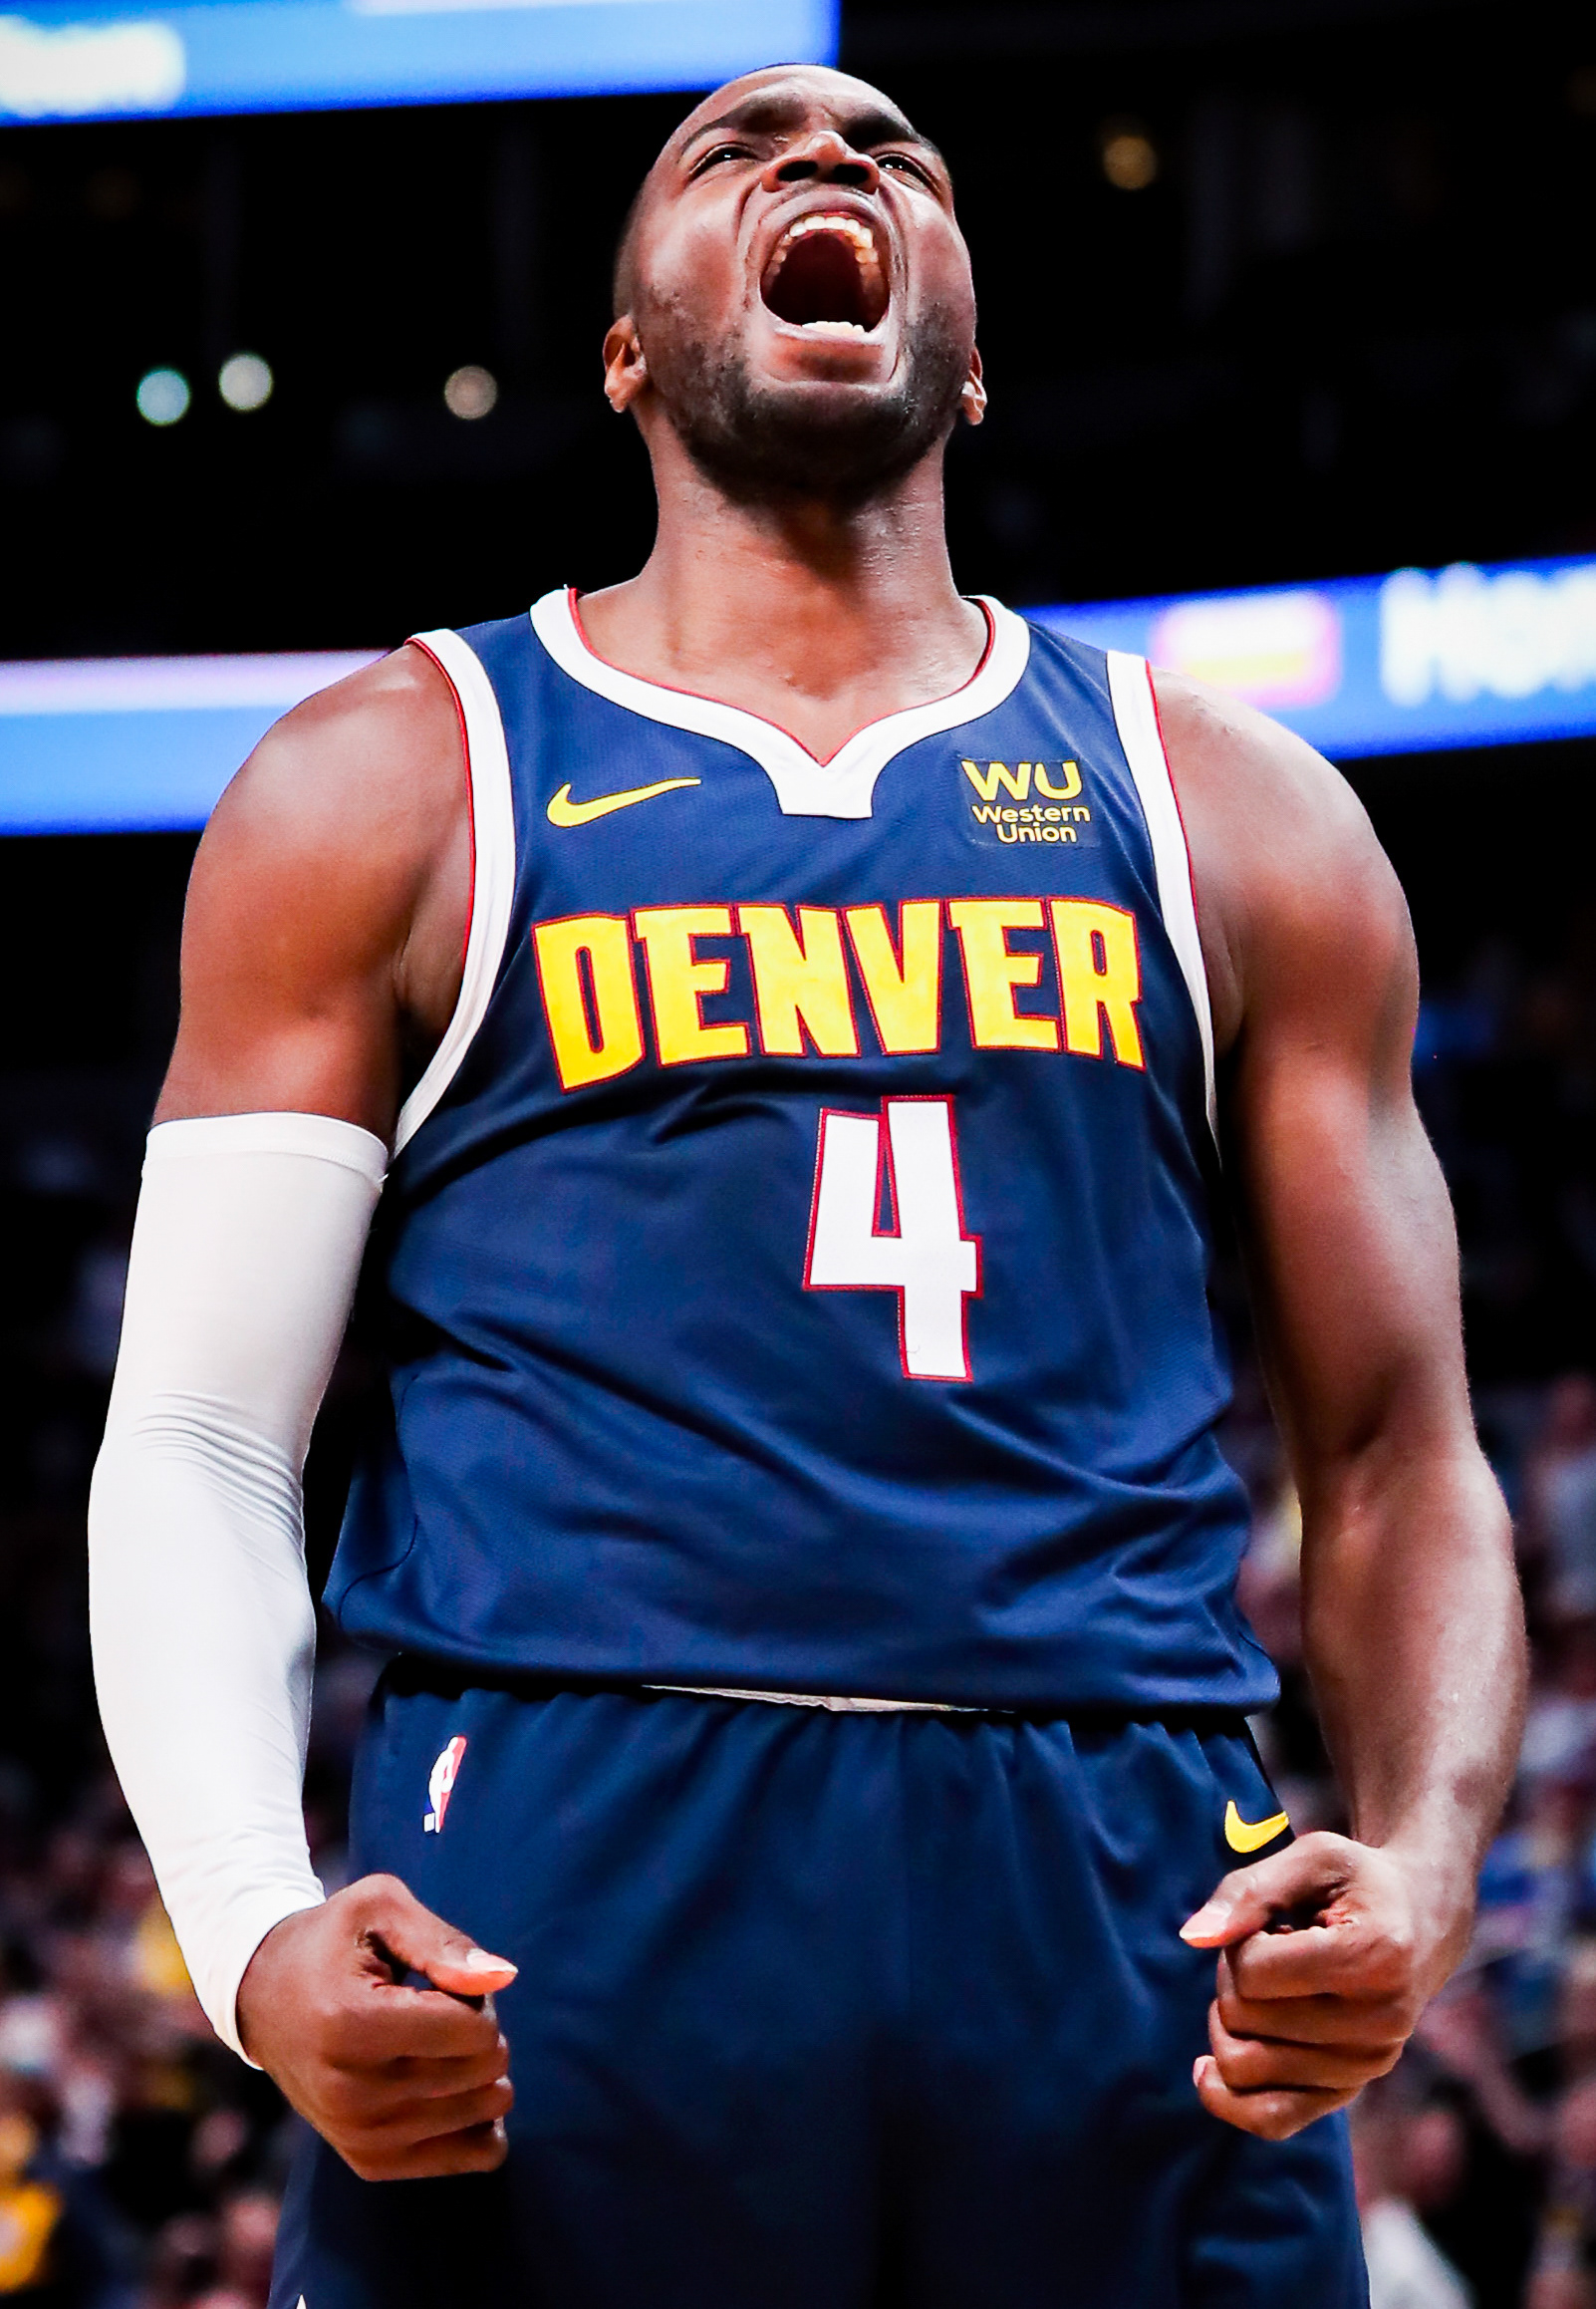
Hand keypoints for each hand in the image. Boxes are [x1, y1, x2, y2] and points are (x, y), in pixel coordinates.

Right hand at [237, 1874, 517, 2179]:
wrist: (263, 1998)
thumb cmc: (331, 1943)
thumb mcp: (379, 1909)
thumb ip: (443, 1942)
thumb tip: (504, 1978)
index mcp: (350, 2024)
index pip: (473, 2030)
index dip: (476, 1995)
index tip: (440, 1981)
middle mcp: (350, 2093)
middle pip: (483, 2070)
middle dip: (480, 2030)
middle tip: (437, 2009)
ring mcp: (358, 2136)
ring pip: (483, 2112)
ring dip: (477, 2070)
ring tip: (432, 2043)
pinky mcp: (369, 2162)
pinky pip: (472, 2156)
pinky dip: (481, 2120)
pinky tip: (453, 2087)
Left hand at [1180, 1831, 1462, 2140]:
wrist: (1419, 1923)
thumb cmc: (1357, 1884)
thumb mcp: (1312, 1858)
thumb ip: (1248, 1891)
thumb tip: (1192, 1937)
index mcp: (1375, 1957)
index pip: (1253, 1973)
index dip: (1240, 1940)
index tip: (1272, 1923)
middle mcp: (1379, 2023)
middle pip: (1243, 2017)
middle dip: (1231, 1976)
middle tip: (1267, 1948)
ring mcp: (1367, 2065)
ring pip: (1244, 2067)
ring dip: (1229, 2019)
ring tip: (1266, 1987)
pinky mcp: (1351, 2090)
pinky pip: (1271, 2120)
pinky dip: (1227, 2099)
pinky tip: (1207, 2070)